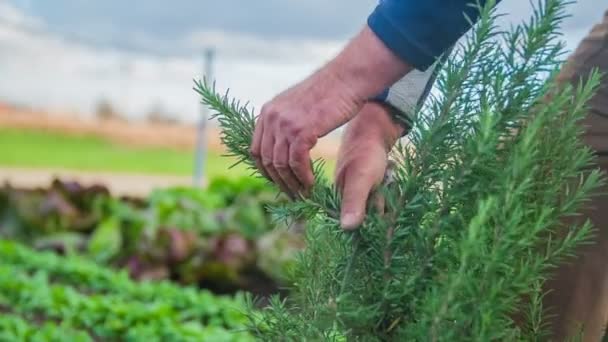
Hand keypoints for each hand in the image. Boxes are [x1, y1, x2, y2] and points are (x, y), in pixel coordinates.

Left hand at [250, 26, 411, 197]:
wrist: (346, 79)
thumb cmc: (328, 93)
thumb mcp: (297, 105)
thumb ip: (286, 122)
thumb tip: (283, 144)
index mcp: (267, 112)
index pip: (256, 150)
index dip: (266, 171)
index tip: (279, 182)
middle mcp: (271, 117)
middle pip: (266, 160)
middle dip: (279, 181)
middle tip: (292, 194)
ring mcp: (285, 124)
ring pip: (281, 164)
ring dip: (292, 182)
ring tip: (304, 192)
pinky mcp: (302, 130)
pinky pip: (296, 162)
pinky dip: (303, 176)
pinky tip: (311, 182)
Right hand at [335, 102, 404, 229]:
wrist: (375, 130)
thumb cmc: (365, 153)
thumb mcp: (360, 179)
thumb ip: (354, 202)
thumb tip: (347, 228)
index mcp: (336, 199)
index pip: (351, 225)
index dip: (367, 223)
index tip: (378, 210)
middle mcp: (346, 200)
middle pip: (367, 218)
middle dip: (380, 208)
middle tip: (381, 188)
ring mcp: (359, 194)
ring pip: (377, 209)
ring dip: (387, 200)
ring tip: (385, 180)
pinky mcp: (369, 189)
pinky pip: (382, 200)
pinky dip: (389, 193)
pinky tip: (388, 180)